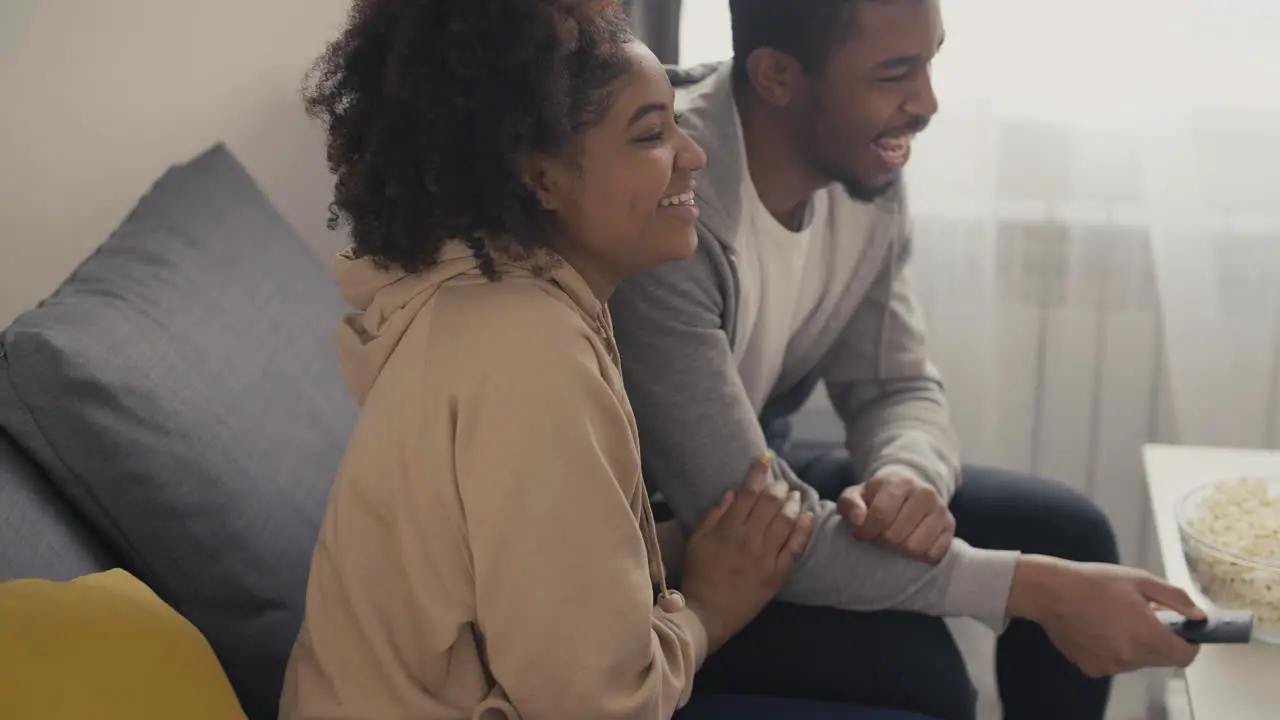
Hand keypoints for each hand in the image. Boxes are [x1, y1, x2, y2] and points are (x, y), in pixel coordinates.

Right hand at [680, 454, 814, 651]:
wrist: (709, 612)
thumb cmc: (699, 574)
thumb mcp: (697, 541)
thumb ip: (713, 516)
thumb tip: (732, 493)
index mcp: (727, 529)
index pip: (747, 493)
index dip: (758, 473)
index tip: (766, 458)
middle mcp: (749, 539)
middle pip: (770, 504)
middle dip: (779, 487)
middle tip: (782, 483)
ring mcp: (765, 556)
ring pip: (786, 521)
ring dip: (793, 504)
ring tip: (796, 495)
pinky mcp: (777, 574)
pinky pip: (795, 548)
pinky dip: (804, 530)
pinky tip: (809, 517)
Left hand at [837, 472, 953, 563]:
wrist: (908, 491)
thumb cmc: (877, 497)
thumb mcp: (855, 495)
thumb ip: (849, 504)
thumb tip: (859, 520)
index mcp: (900, 483)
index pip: (880, 516)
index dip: (865, 531)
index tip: (860, 533)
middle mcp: (925, 494)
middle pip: (895, 535)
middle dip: (881, 541)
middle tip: (878, 535)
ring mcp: (941, 510)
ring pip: (914, 548)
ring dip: (899, 550)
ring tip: (894, 538)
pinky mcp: (950, 527)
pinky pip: (933, 555)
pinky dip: (918, 556)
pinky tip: (911, 542)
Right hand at [1009, 555, 1203, 677]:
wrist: (1050, 591)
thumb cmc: (1095, 581)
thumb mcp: (1140, 580)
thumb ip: (1176, 599)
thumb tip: (1199, 617)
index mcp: (1147, 636)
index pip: (1185, 656)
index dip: (1188, 643)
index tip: (1181, 630)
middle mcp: (1131, 658)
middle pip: (1161, 659)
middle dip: (1159, 640)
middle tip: (1142, 616)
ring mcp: (1110, 666)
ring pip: (1137, 661)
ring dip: (1135, 645)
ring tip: (1115, 619)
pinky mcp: (1092, 669)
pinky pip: (1115, 663)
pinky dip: (1114, 650)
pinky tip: (1098, 629)